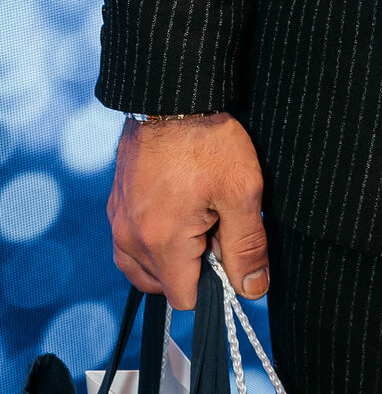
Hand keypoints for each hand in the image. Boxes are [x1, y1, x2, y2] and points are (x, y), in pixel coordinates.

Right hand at [107, 113, 267, 308]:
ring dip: (170, 255)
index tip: (228, 249)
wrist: (173, 95)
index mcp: (161, 242)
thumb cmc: (209, 140)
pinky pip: (130, 241)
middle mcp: (130, 238)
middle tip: (213, 226)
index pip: (185, 298)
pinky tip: (178, 206)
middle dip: (191, 268)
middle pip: (162, 285)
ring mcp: (118, 220)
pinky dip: (152, 237)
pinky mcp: (116, 203)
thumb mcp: (242, 192)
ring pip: (142, 266)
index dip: (214, 283)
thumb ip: (248, 247)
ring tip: (196, 216)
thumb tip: (252, 289)